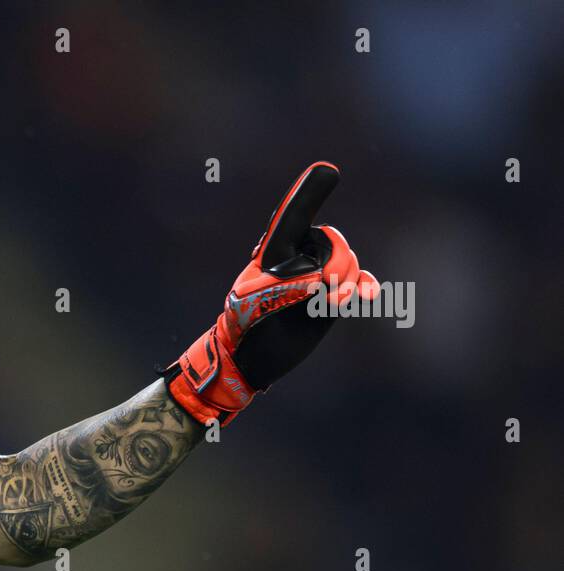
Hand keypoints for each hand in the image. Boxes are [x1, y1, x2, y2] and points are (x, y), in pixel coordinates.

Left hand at [164, 162, 377, 426]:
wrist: (251, 356)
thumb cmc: (244, 325)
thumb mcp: (257, 301)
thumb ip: (290, 285)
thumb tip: (323, 281)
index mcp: (275, 251)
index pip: (292, 218)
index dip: (308, 193)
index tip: (328, 170)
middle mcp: (299, 258)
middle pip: (333, 242)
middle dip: (337, 262)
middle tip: (326, 288)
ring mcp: (318, 276)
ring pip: (348, 262)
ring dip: (348, 280)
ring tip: (332, 303)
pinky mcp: (331, 296)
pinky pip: (358, 282)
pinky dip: (365, 286)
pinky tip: (370, 296)